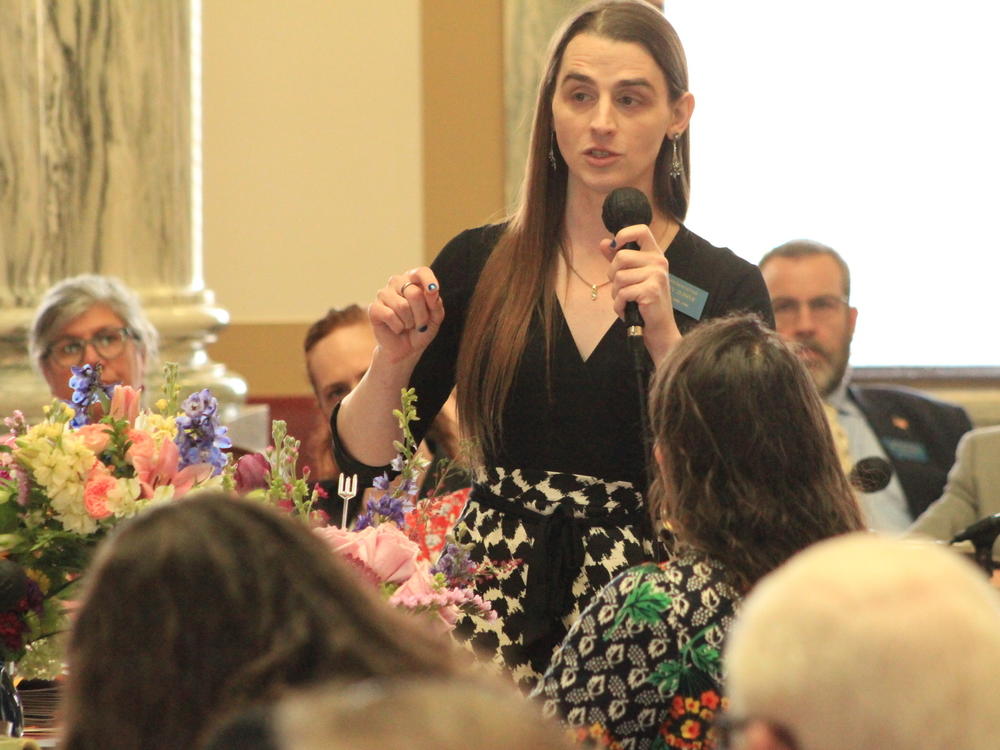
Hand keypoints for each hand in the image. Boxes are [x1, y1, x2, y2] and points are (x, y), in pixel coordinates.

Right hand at [369, 268, 444, 363]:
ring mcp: (383, 294)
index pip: (421, 272)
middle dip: (422, 314)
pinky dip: (398, 327)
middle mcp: (397, 283)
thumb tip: (432, 290)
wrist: (406, 349)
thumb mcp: (435, 317)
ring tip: (408, 326)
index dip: (429, 280)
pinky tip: (397, 328)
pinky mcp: (374, 308)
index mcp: (413, 280)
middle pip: (414, 293)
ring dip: (410, 322)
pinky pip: (390, 315)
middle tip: (420, 324)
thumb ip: (436, 303)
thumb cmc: (421, 329)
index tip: (434, 291)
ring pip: (402, 306)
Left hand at [600, 224, 681, 361]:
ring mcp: (656, 276)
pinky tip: (628, 309)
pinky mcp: (651, 291)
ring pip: (619, 277)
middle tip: (621, 287)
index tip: (615, 246)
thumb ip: (618, 259)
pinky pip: (622, 293)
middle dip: (613, 275)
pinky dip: (619, 305)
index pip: (641, 231)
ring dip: (616, 293)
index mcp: (655, 255)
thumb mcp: (631, 277)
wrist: (658, 328)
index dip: (624, 234)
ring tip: (627, 300)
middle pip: (621, 257)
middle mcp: (658, 262)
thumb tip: (603, 243)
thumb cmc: (643, 302)